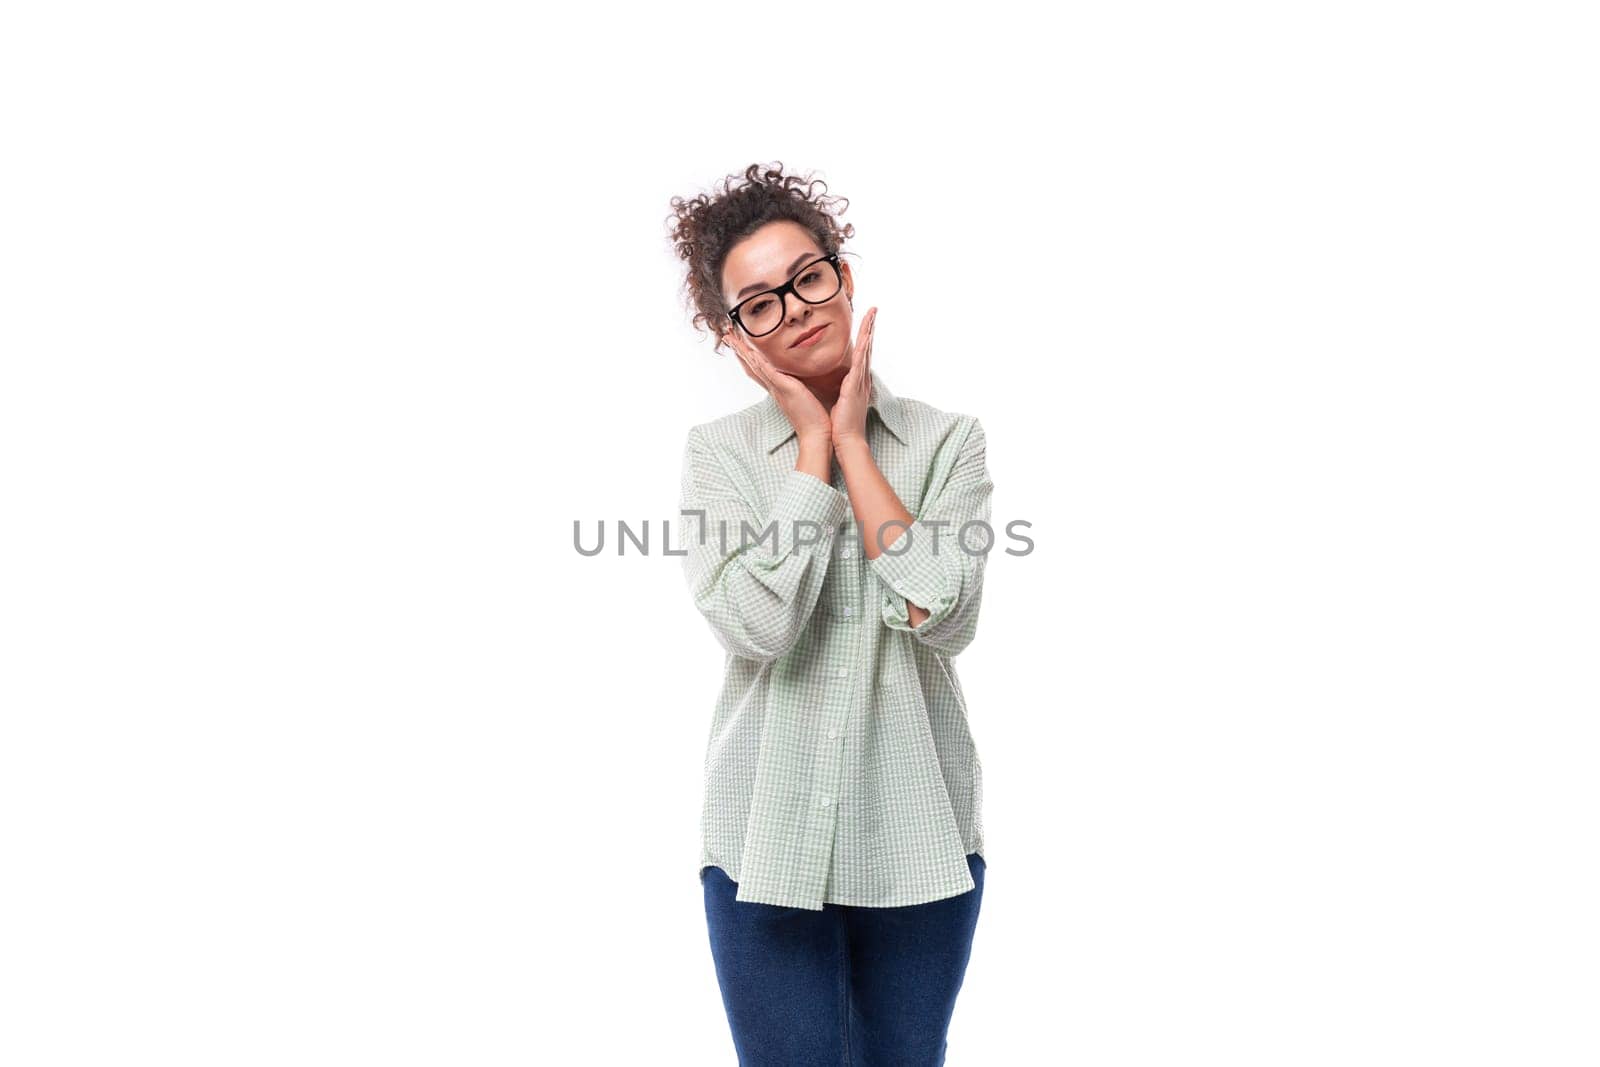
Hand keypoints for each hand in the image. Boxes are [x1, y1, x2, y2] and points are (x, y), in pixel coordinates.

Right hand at [722, 326, 831, 442]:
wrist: (815, 433)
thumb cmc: (813, 417)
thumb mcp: (804, 396)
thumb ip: (800, 385)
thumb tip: (802, 377)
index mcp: (777, 388)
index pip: (758, 369)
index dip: (747, 356)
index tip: (738, 343)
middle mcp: (773, 387)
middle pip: (751, 365)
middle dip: (739, 350)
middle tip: (727, 336)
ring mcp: (778, 388)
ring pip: (755, 366)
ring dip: (743, 352)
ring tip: (732, 338)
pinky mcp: (786, 389)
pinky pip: (769, 373)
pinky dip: (759, 362)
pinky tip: (752, 352)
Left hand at [830, 306, 875, 447]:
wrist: (846, 440)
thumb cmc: (840, 423)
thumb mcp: (839, 400)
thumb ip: (839, 387)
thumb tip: (833, 380)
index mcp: (856, 382)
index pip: (861, 354)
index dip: (864, 337)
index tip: (866, 322)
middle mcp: (861, 379)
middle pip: (867, 348)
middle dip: (870, 328)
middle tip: (873, 311)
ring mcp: (860, 382)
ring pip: (866, 351)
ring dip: (870, 332)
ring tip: (872, 315)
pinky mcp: (854, 387)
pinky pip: (860, 363)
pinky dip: (863, 348)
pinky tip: (866, 337)